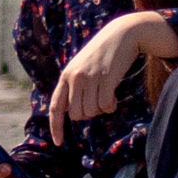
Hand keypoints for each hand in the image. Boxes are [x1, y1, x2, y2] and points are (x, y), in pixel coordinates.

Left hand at [47, 11, 177, 147]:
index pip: (56, 106)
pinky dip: (111, 106)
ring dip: (100, 109)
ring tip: (106, 94)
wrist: (121, 34)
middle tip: (97, 102)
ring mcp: (90, 78)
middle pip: (76, 115)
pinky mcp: (106, 78)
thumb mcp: (81, 67)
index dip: (56, 126)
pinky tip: (114, 96)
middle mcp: (74, 77)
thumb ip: (74, 87)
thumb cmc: (102, 55)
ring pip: (91, 112)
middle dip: (88, 114)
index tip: (58, 142)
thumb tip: (72, 114)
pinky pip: (105, 106)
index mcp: (66, 76)